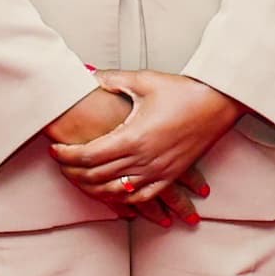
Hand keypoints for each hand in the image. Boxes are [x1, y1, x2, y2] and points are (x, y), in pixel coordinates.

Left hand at [52, 70, 239, 223]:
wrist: (219, 103)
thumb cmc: (183, 90)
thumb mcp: (144, 81)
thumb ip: (112, 80)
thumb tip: (88, 75)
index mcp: (133, 137)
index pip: (88, 155)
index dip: (66, 155)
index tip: (55, 150)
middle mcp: (143, 159)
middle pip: (96, 176)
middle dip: (72, 172)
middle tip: (61, 164)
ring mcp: (158, 171)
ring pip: (116, 192)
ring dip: (93, 189)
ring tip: (80, 180)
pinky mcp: (170, 176)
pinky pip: (141, 198)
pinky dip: (123, 200)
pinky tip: (113, 195)